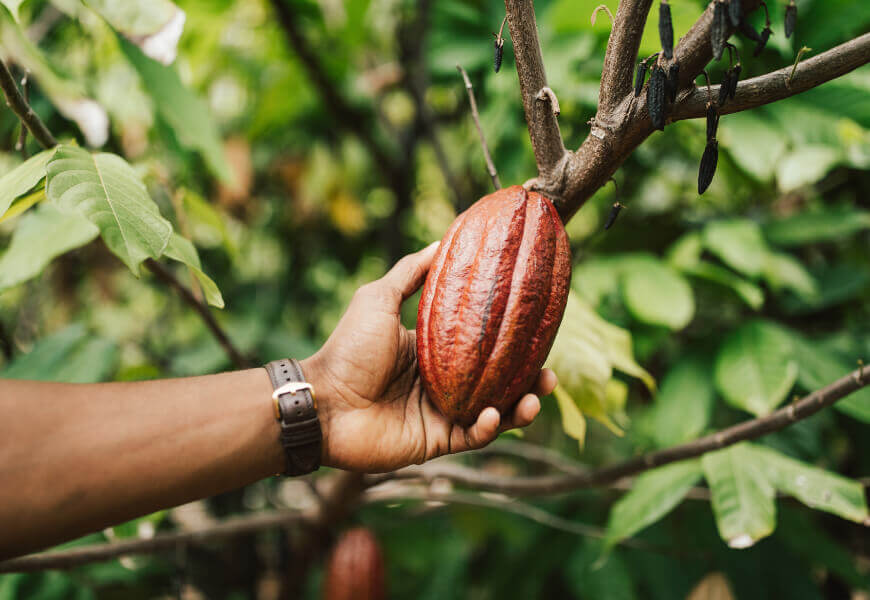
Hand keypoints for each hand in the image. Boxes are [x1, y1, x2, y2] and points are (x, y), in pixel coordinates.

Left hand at [301, 242, 556, 472]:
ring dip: (520, 408)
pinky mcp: (436, 442)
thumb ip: (410, 273)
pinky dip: (489, 428)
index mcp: (436, 352)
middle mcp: (444, 384)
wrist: (322, 401)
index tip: (538, 330)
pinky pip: (473, 437)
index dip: (512, 344)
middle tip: (549, 373)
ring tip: (536, 397)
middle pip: (498, 383)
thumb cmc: (347, 348)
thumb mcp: (378, 298)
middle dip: (528, 380)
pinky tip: (495, 415)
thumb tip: (441, 241)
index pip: (484, 348)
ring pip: (495, 413)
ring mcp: (441, 414)